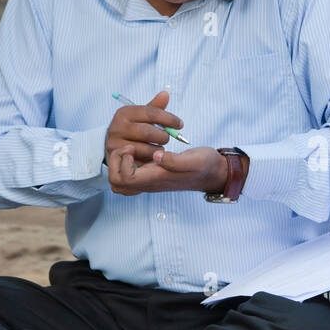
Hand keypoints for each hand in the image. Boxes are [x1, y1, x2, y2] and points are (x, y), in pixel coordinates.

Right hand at [105, 90, 182, 166]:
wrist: (112, 145)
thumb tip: (166, 94)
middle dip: (163, 136)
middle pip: (149, 132)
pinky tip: (152, 156)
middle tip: (167, 138)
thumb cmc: (133, 128)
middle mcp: (117, 127)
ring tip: (159, 147)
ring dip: (158, 150)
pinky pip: (142, 161)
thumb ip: (154, 107)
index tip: (180, 124)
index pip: (151, 113)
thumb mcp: (141, 116)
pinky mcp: (119, 159)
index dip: (169, 119)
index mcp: (125, 112)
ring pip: (146, 149)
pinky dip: (151, 159)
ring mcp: (116, 143)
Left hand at [107, 144, 228, 196]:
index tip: (132, 146)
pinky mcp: (152, 175)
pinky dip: (126, 164)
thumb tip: (157, 155)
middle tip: (128, 147)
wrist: (214, 173)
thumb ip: (175, 160)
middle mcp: (150, 182)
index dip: (121, 162)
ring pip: (120, 182)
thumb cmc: (205, 165)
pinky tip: (138, 150)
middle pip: (117, 183)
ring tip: (131, 148)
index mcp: (156, 178)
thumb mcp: (194, 159)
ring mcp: (150, 180)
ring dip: (118, 164)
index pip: (124, 179)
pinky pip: (129, 176)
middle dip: (115, 163)